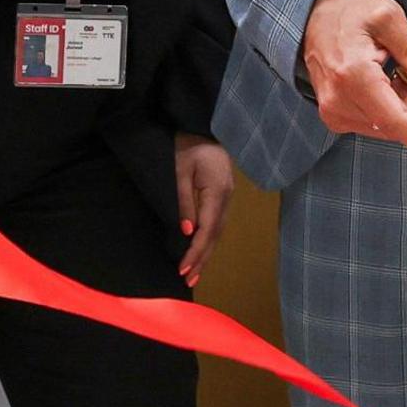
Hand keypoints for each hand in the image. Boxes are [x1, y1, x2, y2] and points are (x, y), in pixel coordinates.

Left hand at [174, 134, 236, 285]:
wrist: (201, 127)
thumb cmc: (187, 146)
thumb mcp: (179, 171)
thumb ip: (183, 201)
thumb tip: (187, 231)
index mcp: (217, 191)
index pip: (207, 229)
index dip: (195, 251)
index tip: (183, 268)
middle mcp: (226, 197)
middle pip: (215, 235)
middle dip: (202, 259)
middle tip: (189, 279)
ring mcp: (227, 196)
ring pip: (218, 231)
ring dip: (206, 253)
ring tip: (194, 273)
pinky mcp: (223, 195)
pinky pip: (217, 223)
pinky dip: (208, 240)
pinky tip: (202, 251)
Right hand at [302, 0, 406, 150]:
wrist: (312, 16)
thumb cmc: (346, 14)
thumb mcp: (389, 17)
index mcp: (354, 74)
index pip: (393, 120)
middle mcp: (339, 99)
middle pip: (393, 124)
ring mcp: (333, 111)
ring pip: (384, 126)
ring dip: (399, 106)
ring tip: (393, 73)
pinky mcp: (333, 116)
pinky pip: (371, 124)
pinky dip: (384, 108)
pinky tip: (381, 84)